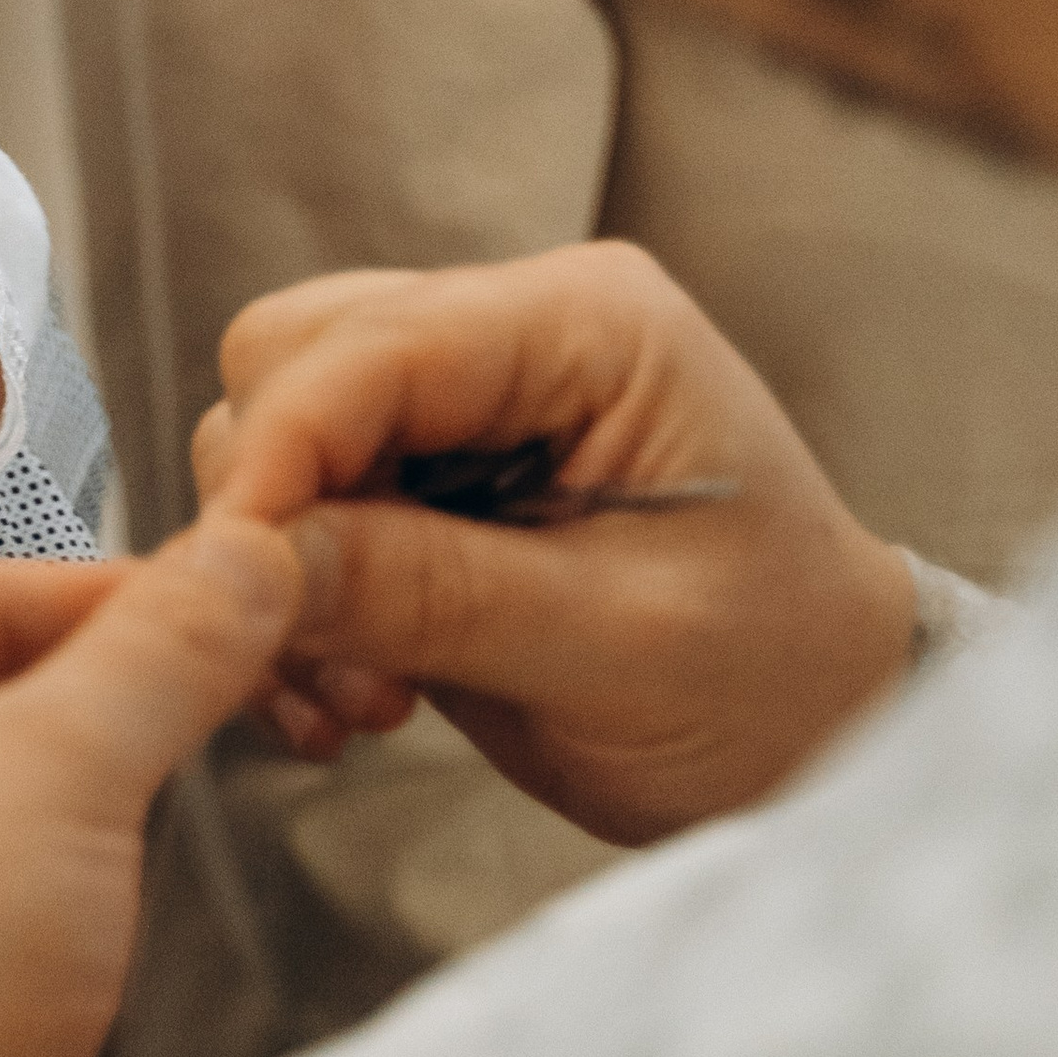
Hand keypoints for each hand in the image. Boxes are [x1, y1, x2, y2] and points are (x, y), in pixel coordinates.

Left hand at [0, 522, 301, 1056]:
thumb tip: (250, 548)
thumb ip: (161, 645)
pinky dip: (27, 874)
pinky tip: (102, 895)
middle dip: (102, 699)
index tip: (228, 613)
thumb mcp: (62, 765)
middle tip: (227, 704)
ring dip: (73, 788)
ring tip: (181, 793)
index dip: (114, 598)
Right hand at [194, 243, 918, 843]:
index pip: (367, 349)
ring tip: (366, 695)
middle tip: (321, 656)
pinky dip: (298, 599)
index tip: (230, 583)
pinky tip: (355, 694)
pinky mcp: (430, 479)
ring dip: (284, 569)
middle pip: (293, 363)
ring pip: (276, 430)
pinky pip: (302, 504)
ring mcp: (465, 402)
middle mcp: (511, 333)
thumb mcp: (617, 645)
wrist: (826, 733)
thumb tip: (255, 564)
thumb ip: (431, 592)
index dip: (280, 459)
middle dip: (276, 512)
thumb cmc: (775, 677)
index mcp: (586, 323)